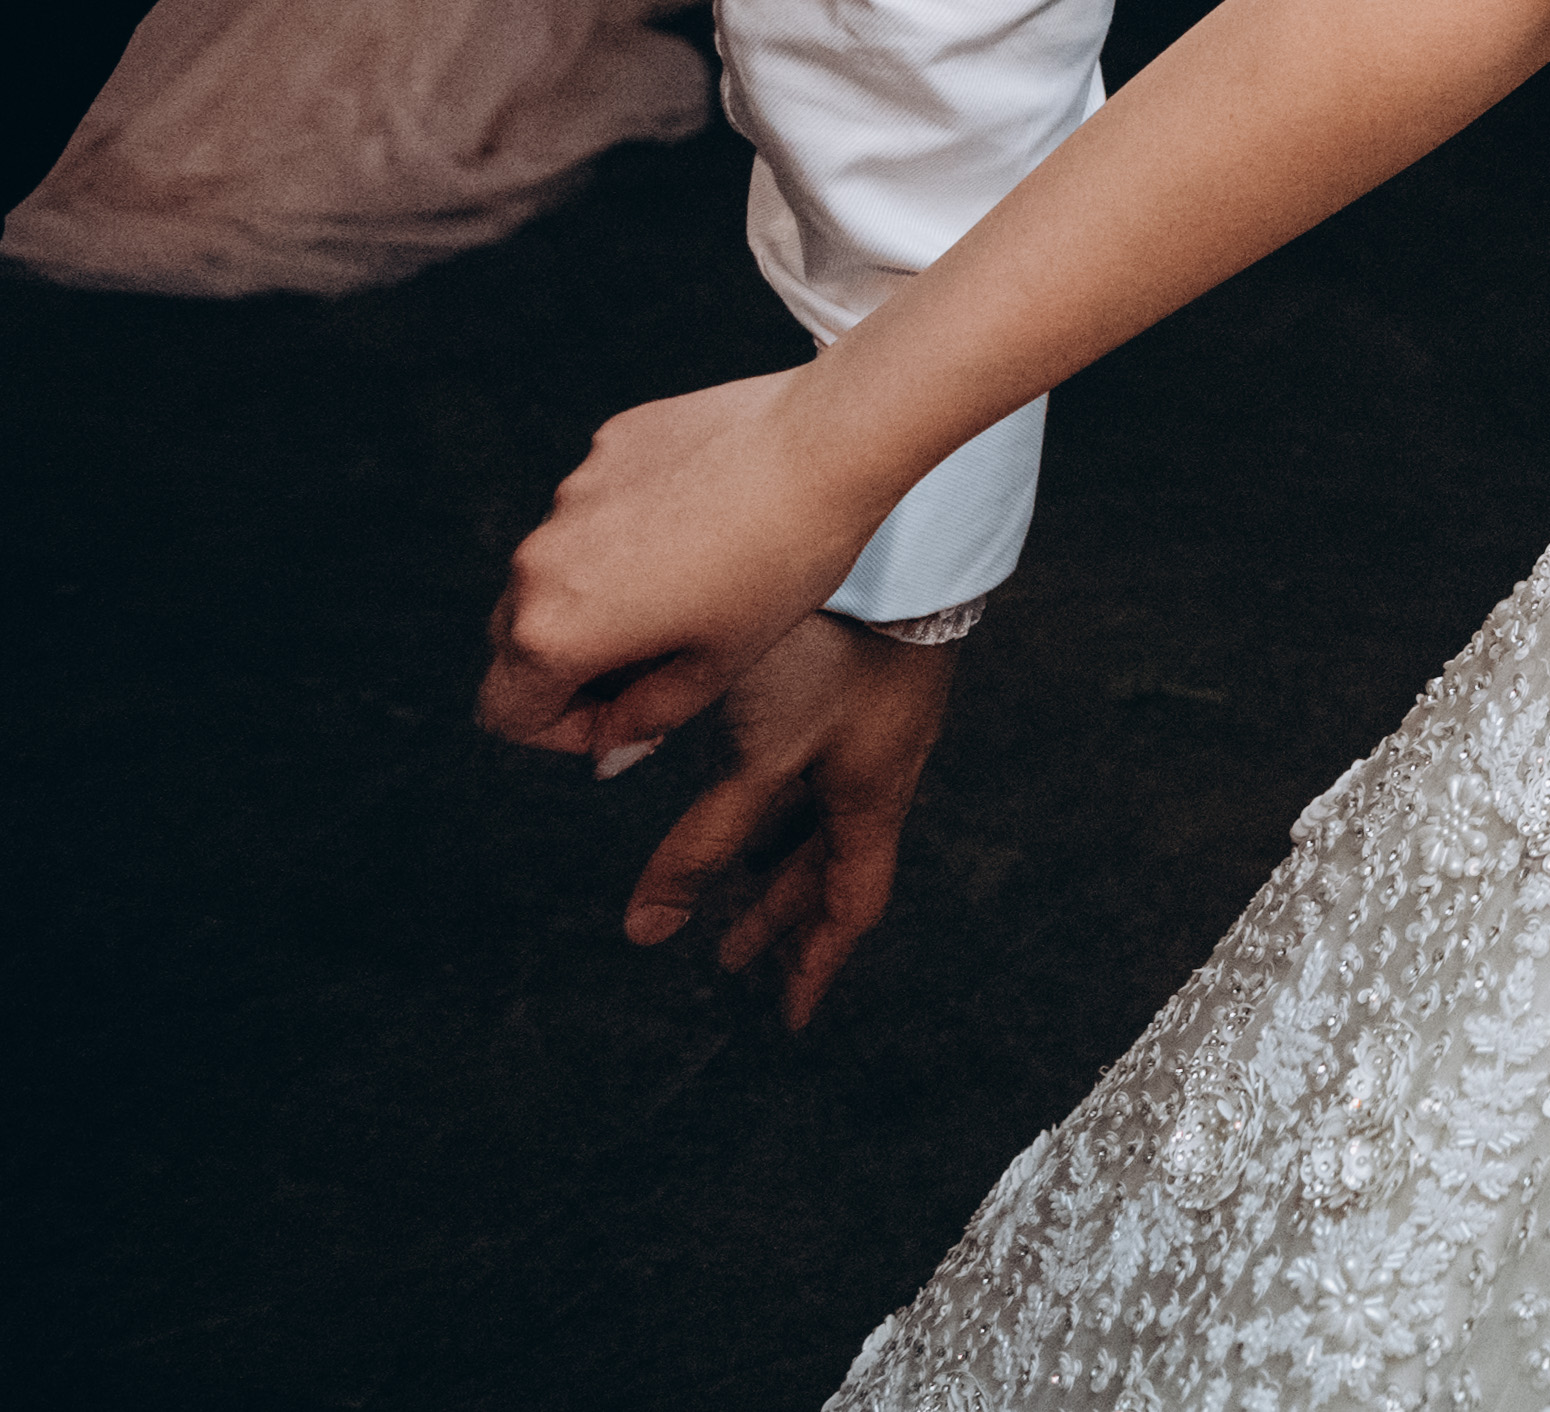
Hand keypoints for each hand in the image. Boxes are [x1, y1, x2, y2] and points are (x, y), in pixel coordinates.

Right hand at [479, 366, 883, 773]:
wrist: (825, 447)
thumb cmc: (781, 566)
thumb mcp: (718, 666)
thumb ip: (645, 716)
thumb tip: (608, 737)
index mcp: (551, 631)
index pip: (508, 711)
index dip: (565, 731)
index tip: (628, 716)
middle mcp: (537, 562)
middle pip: (518, 640)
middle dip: (573, 666)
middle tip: (657, 664)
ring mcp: (568, 496)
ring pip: (558, 571)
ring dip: (600, 596)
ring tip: (690, 589)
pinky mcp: (605, 448)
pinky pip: (596, 510)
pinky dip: (628, 533)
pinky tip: (704, 523)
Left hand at [612, 614, 957, 1029]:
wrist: (891, 543)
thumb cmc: (833, 648)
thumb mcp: (765, 758)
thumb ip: (706, 839)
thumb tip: (651, 929)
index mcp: (872, 796)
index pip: (849, 904)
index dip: (814, 963)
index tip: (785, 1015)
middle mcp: (879, 766)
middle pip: (832, 863)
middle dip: (781, 912)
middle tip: (735, 956)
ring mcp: (871, 720)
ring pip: (820, 811)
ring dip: (775, 853)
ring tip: (732, 881)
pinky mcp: (853, 674)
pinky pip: (814, 763)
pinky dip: (775, 795)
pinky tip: (741, 776)